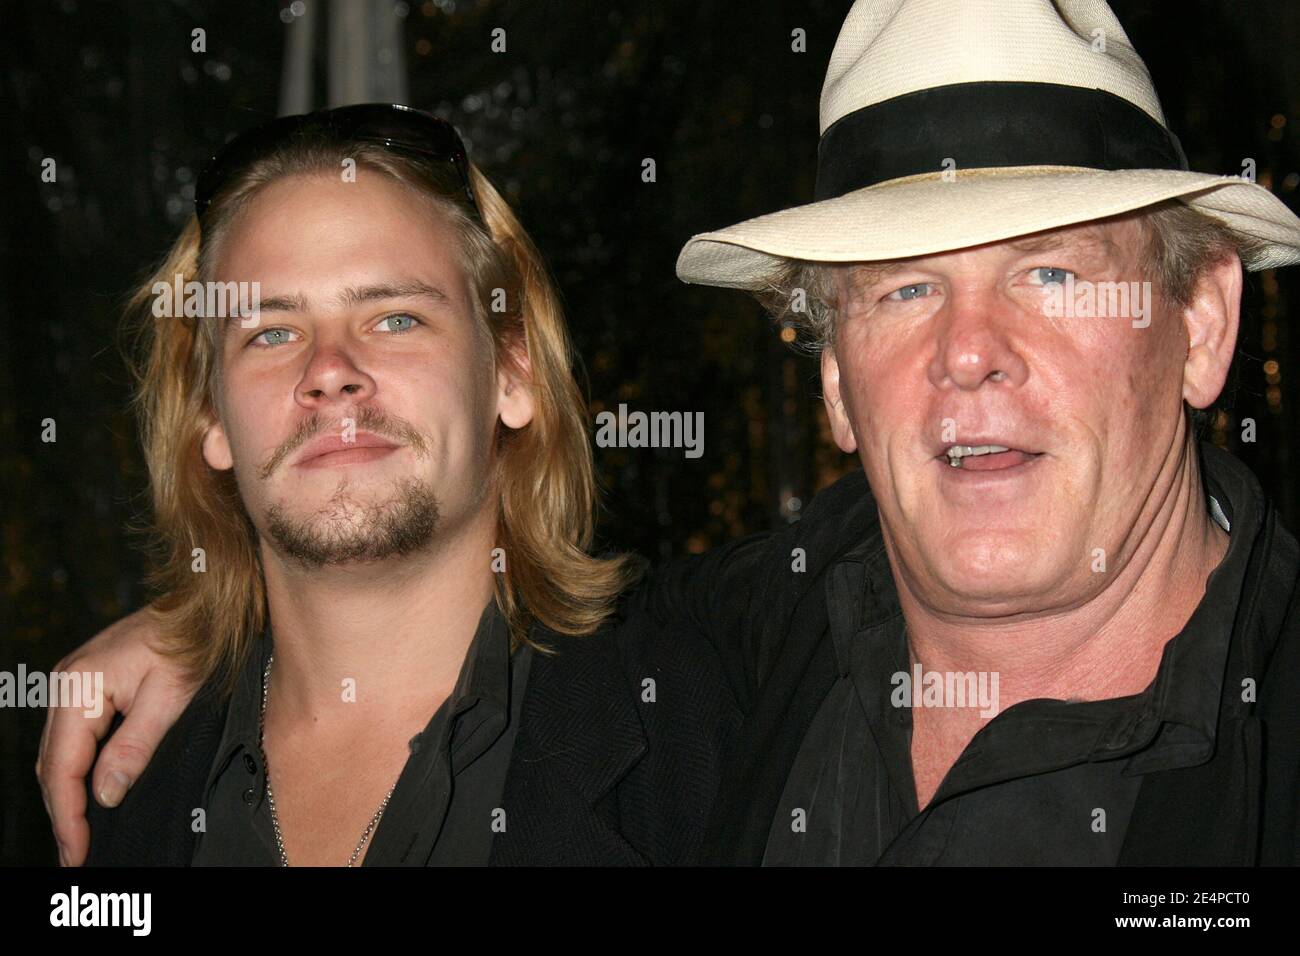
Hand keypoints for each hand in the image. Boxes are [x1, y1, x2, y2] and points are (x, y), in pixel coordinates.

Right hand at [35, 605, 197, 865]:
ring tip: (81, 834)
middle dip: (63, 811)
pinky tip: (92, 791)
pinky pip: (74, 736)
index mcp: (79, 687)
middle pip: (53, 763)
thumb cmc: (193, 644)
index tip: (77, 850)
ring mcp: (75, 683)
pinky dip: (78, 768)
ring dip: (68, 792)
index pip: (62, 766)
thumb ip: (134, 747)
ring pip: (60, 752)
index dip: (68, 814)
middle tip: (76, 854)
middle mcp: (67, 684)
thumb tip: (104, 796)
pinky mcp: (90, 684)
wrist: (203, 605)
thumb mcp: (171, 698)